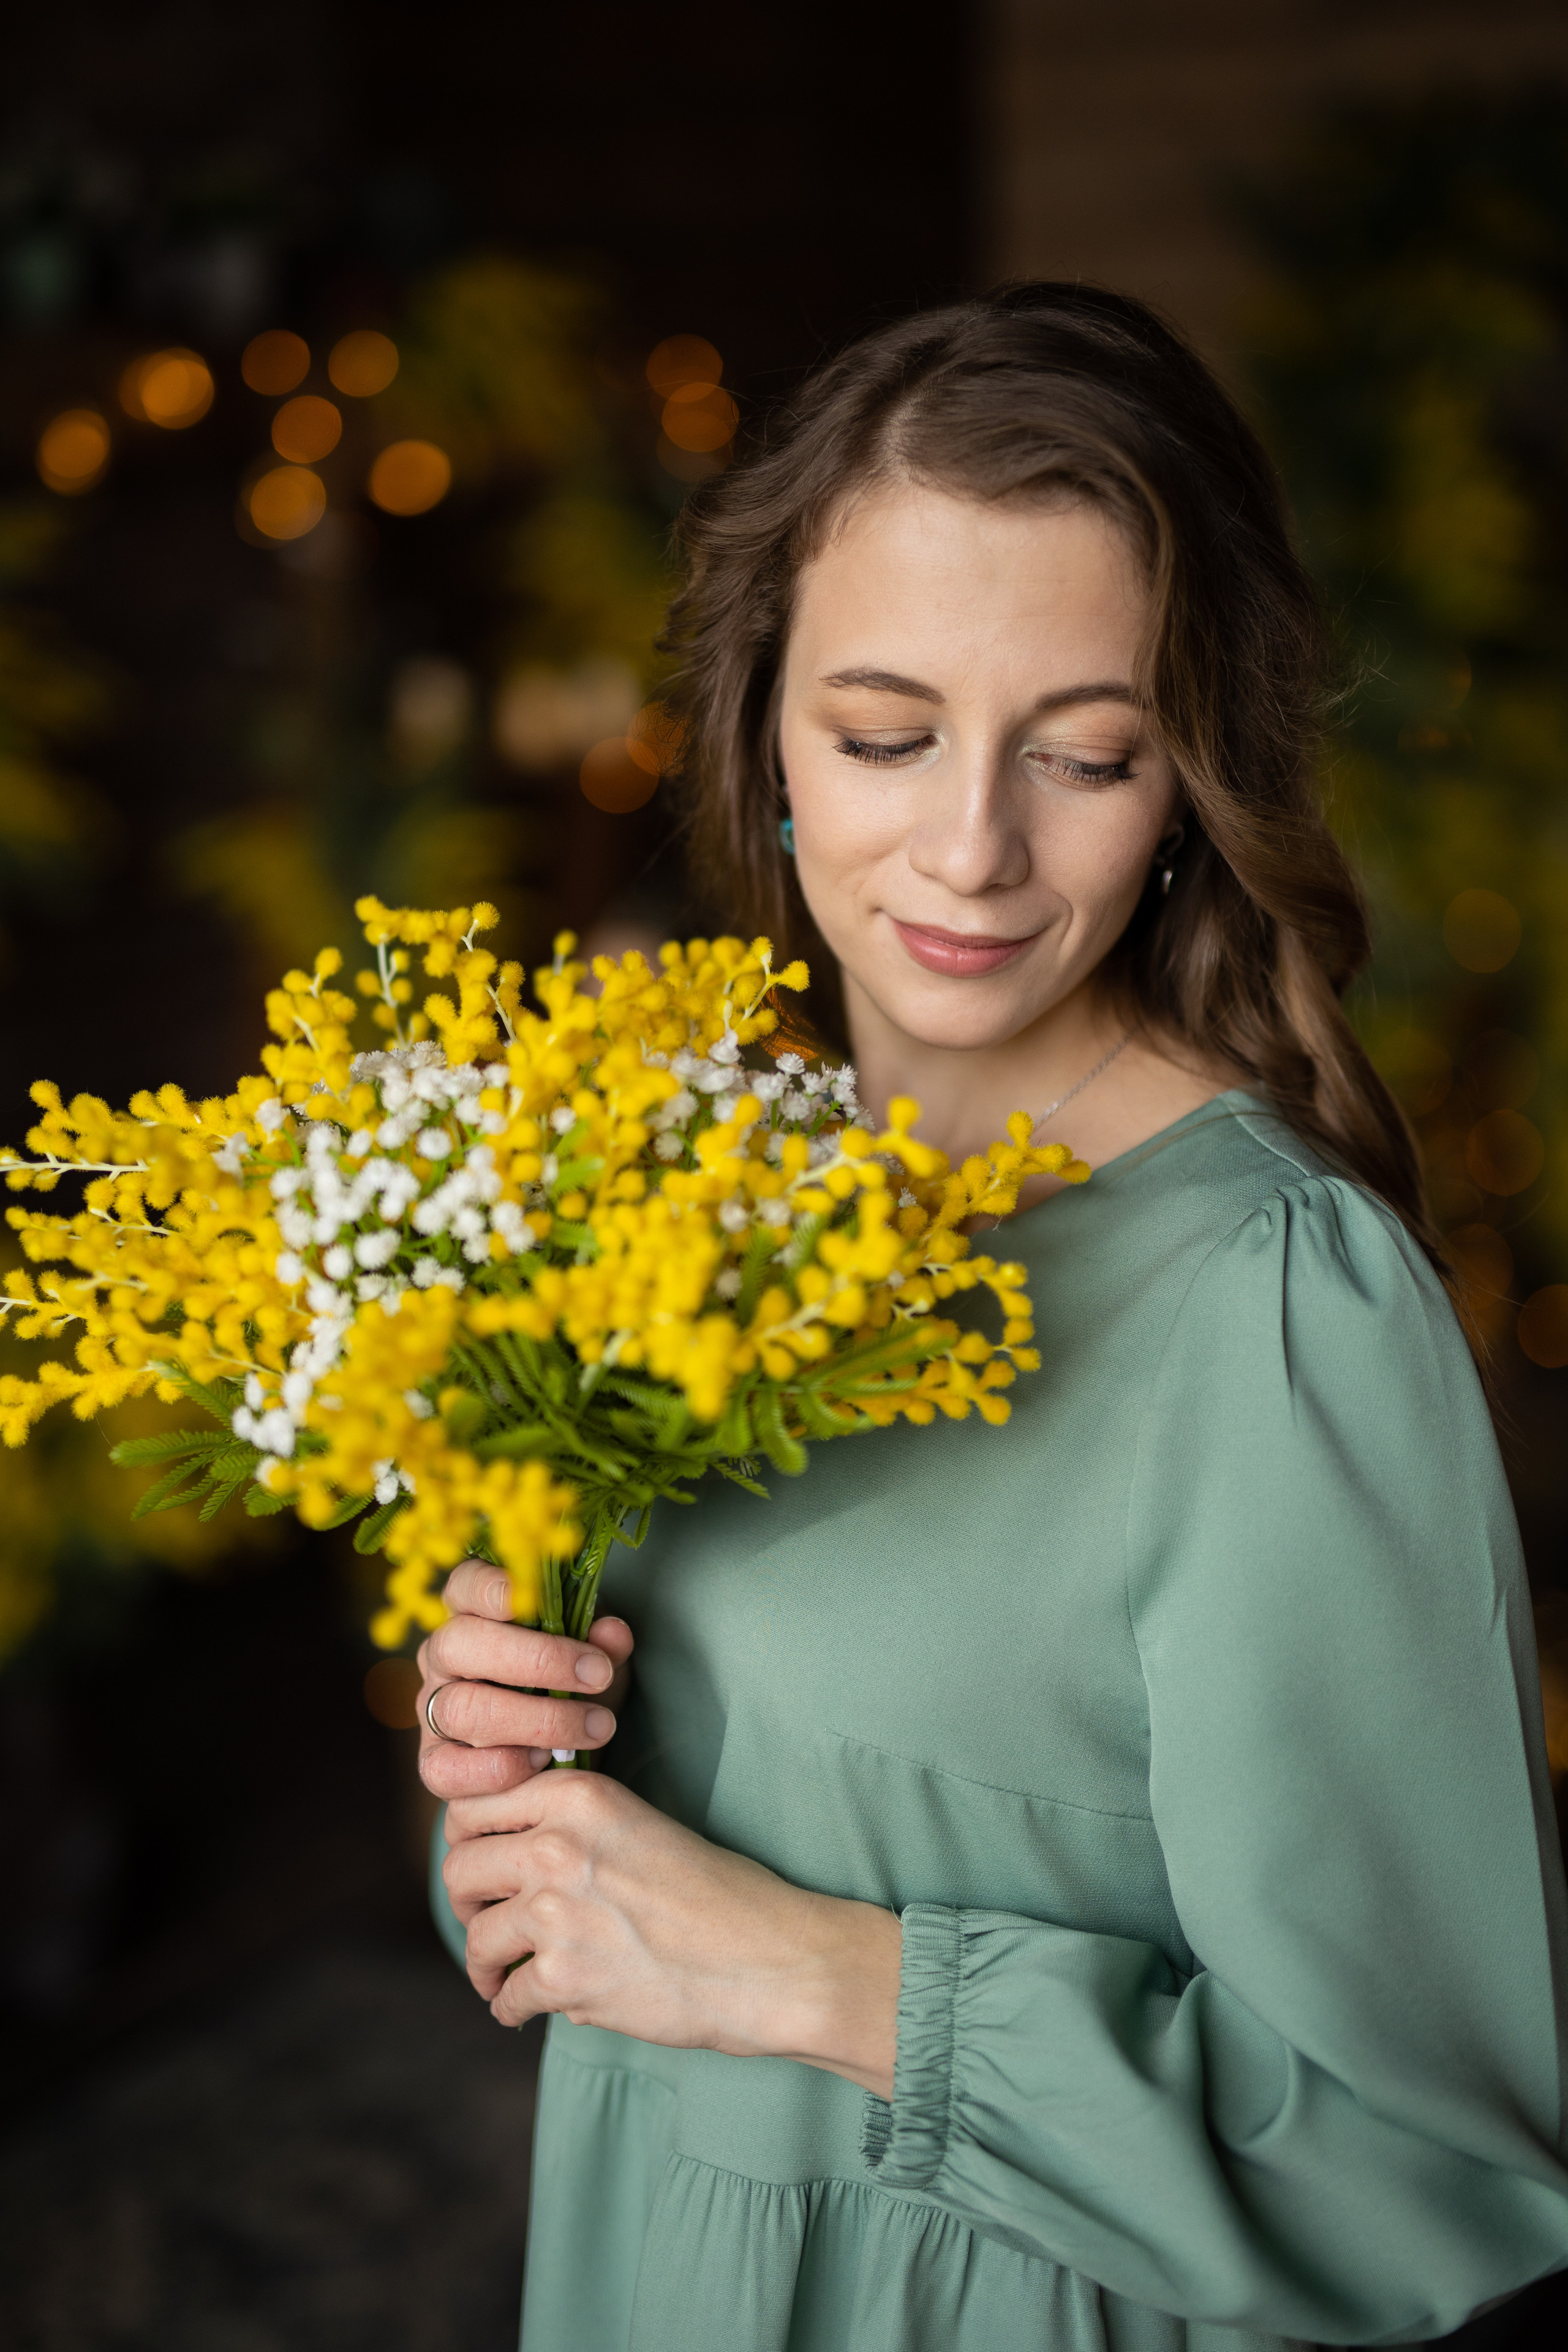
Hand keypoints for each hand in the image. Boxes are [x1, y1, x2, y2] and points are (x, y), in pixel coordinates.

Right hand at [417, 1559, 634, 1801]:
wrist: (551, 1756)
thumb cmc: (569, 1689)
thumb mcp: (594, 1661)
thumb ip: (603, 1646)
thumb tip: (612, 1633)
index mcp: (472, 1614)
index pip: (464, 1585)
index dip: (486, 1586)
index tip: (523, 1598)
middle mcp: (441, 1658)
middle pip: (459, 1644)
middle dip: (535, 1659)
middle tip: (597, 1676)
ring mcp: (432, 1712)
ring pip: (460, 1709)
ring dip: (535, 1720)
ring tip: (591, 1727)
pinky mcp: (434, 1765)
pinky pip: (447, 1770)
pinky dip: (500, 1768)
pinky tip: (542, 1762)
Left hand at [441, 1772, 902, 2098]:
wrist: (768, 1958)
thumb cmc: (718, 1894)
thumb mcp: (638, 1827)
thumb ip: (571, 1830)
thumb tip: (504, 1857)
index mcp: (579, 1795)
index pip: (474, 1804)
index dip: (467, 1839)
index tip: (480, 1865)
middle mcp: (557, 1843)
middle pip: (459, 1867)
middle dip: (466, 1902)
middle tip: (483, 1922)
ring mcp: (556, 1911)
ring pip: (475, 1936)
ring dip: (483, 1963)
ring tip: (498, 1976)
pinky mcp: (563, 1977)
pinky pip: (504, 1995)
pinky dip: (509, 2007)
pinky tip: (524, 2008)